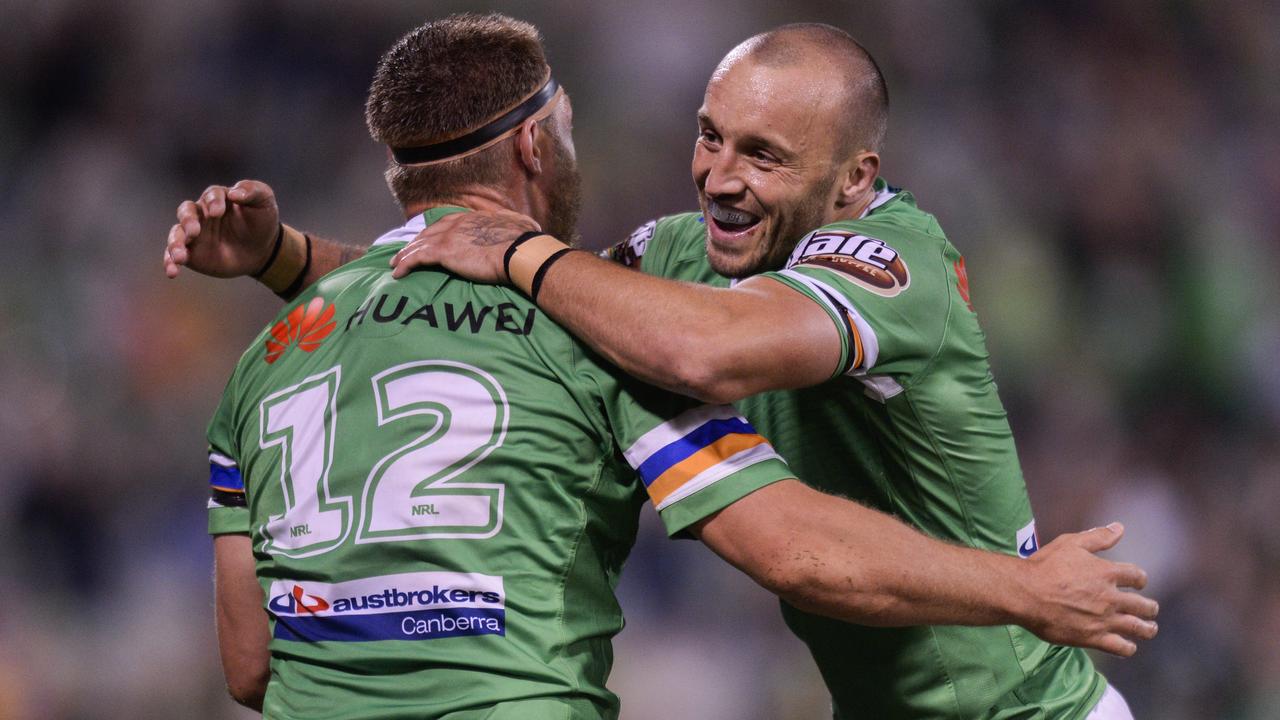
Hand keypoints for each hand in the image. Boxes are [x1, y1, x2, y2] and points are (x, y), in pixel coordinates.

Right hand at [164, 180, 280, 278]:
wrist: (262, 250)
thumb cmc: (262, 221)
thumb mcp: (264, 201)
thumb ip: (252, 191)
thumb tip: (235, 193)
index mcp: (218, 198)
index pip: (211, 195)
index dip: (213, 202)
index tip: (217, 212)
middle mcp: (201, 214)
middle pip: (187, 211)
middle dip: (188, 220)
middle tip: (194, 231)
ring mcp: (193, 234)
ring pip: (176, 233)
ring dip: (175, 243)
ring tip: (179, 257)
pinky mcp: (191, 252)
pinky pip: (174, 255)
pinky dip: (170, 262)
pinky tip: (172, 272)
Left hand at [390, 210, 539, 281]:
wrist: (519, 250)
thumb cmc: (524, 242)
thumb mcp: (520, 226)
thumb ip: (516, 225)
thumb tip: (532, 227)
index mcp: (472, 218)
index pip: (447, 223)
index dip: (435, 232)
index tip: (428, 238)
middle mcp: (457, 224)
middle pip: (429, 233)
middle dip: (415, 242)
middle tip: (404, 252)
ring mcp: (448, 236)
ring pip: (419, 245)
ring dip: (404, 254)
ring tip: (394, 264)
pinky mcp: (443, 252)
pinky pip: (417, 258)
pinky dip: (405, 265)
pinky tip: (398, 273)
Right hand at [1020, 522, 1158, 656]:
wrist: (1025, 593)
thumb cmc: (1044, 566)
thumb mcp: (1070, 543)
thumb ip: (1098, 537)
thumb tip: (1120, 528)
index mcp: (1107, 573)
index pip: (1137, 577)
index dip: (1140, 579)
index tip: (1139, 583)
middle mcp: (1111, 597)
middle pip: (1143, 605)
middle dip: (1149, 607)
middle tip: (1151, 609)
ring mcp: (1104, 619)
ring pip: (1137, 627)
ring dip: (1147, 629)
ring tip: (1149, 629)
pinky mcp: (1093, 638)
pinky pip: (1120, 647)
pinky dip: (1128, 647)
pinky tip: (1128, 646)